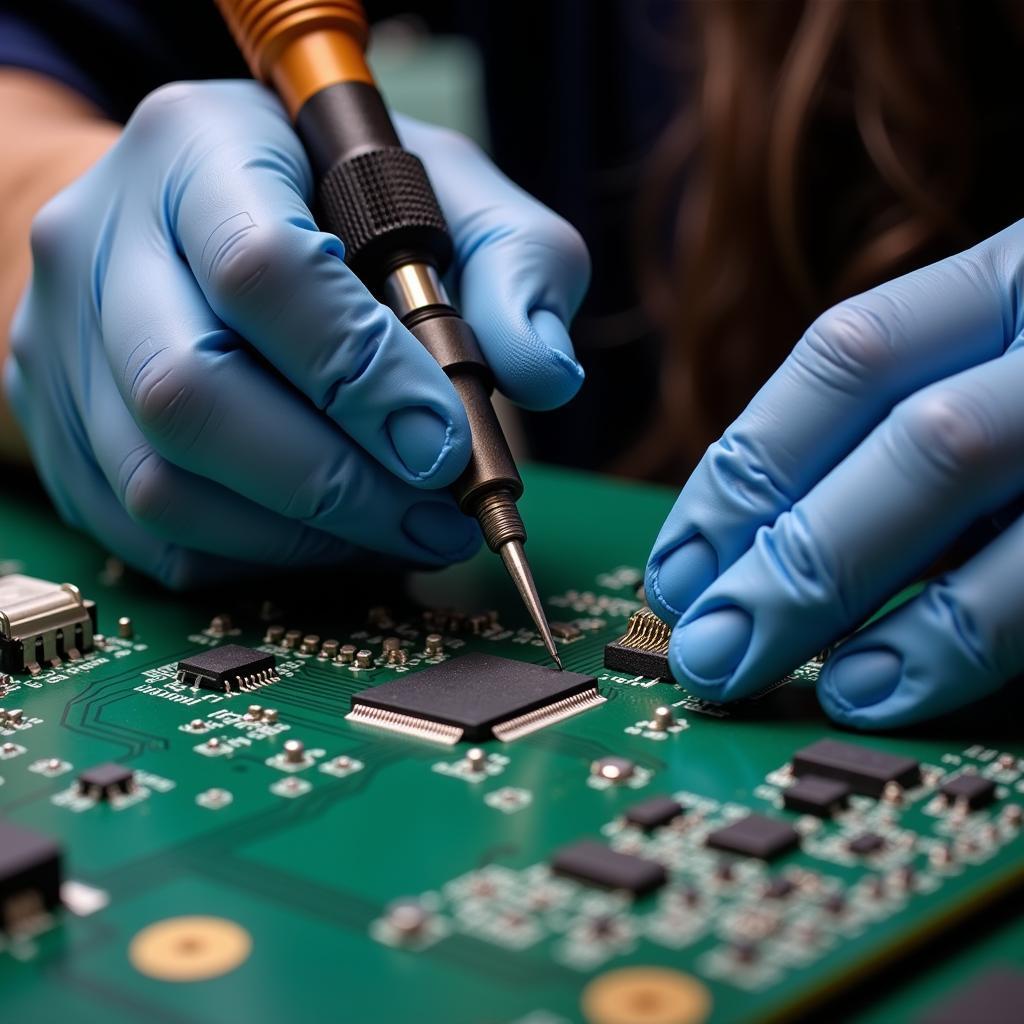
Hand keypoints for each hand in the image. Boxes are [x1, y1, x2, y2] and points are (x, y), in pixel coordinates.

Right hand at [5, 81, 587, 586]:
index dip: (362, 375)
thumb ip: (514, 263)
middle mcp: (104, 244)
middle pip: (192, 392)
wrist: (206, 221)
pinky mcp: (63, 434)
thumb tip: (544, 372)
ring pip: (162, 484)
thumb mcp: (447, 194)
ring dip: (304, 537)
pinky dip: (259, 558)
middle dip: (335, 481)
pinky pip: (152, 536)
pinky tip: (332, 537)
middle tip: (438, 518)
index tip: (447, 445)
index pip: (262, 270)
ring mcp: (66, 346)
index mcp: (200, 149)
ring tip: (402, 533)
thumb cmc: (338, 204)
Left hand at [645, 221, 1023, 727]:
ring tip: (783, 676)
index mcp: (1012, 278)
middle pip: (917, 444)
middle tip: (704, 651)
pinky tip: (888, 688)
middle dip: (794, 558)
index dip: (746, 470)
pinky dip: (971, 641)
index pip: (847, 358)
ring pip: (996, 506)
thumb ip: (895, 425)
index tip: (675, 568)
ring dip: (878, 613)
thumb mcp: (992, 356)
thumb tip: (748, 542)